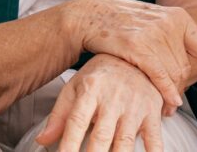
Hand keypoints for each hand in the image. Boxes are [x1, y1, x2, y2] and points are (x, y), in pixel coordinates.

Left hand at [34, 54, 164, 151]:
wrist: (134, 54)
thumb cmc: (101, 75)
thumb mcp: (76, 86)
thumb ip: (59, 115)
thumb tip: (42, 140)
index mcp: (91, 89)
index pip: (76, 122)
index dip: (68, 145)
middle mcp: (113, 98)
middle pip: (101, 136)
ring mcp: (134, 106)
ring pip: (125, 141)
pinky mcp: (152, 112)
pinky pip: (154, 139)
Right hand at [72, 0, 196, 110]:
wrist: (91, 15)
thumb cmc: (125, 22)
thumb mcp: (157, 21)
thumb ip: (180, 37)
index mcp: (178, 17)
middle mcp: (170, 24)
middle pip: (186, 67)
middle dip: (182, 87)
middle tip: (175, 100)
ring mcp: (154, 34)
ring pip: (173, 74)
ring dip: (172, 93)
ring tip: (166, 106)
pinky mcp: (137, 46)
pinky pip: (160, 75)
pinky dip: (167, 91)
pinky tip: (170, 103)